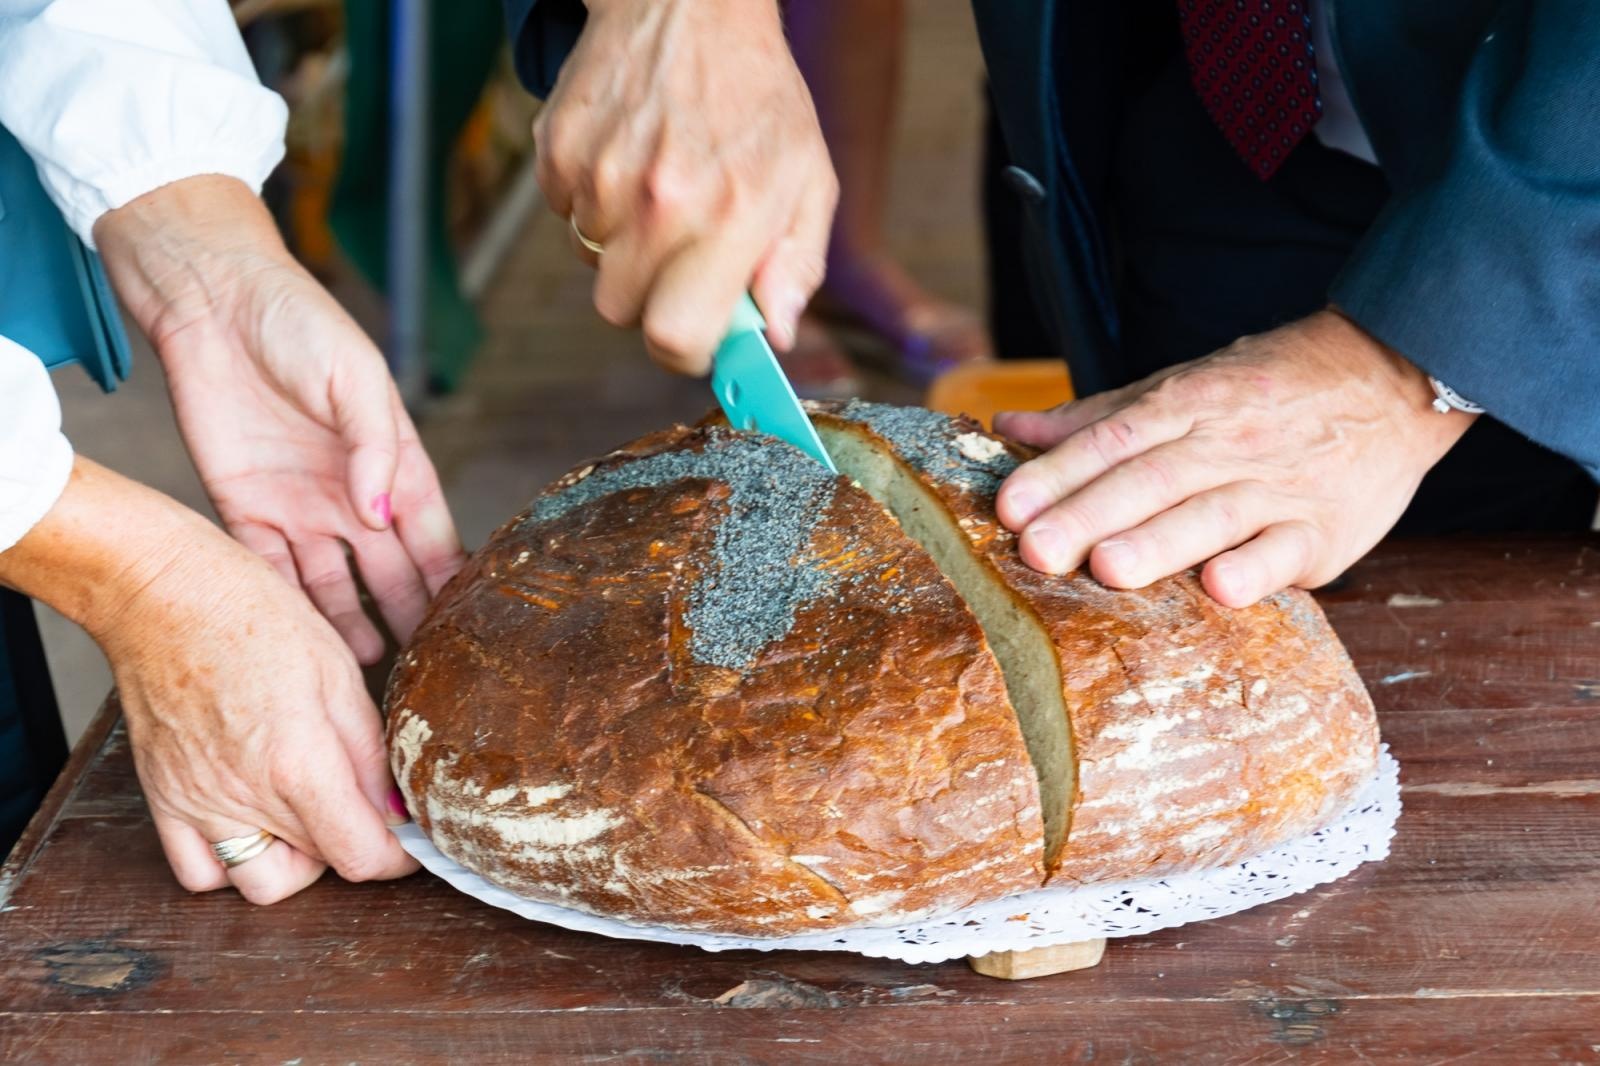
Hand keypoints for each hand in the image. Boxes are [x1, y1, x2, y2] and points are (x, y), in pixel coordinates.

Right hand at [0, 459, 416, 902]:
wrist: (162, 594)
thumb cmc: (251, 614)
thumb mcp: (339, 672)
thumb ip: (370, 750)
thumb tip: (398, 807)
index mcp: (298, 764)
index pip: (362, 856)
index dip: (399, 858)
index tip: (411, 839)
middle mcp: (245, 797)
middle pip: (321, 867)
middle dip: (354, 845)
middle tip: (363, 805)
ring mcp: (199, 804)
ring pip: (263, 884)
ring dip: (298, 863)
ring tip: (310, 813)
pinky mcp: (165, 800)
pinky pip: (201, 871)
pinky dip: (233, 864)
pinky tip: (255, 821)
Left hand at [94, 176, 465, 661]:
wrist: (211, 301)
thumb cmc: (297, 324)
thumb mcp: (353, 377)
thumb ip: (373, 447)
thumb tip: (383, 516)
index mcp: (390, 462)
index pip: (429, 534)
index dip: (448, 576)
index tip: (469, 621)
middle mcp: (349, 494)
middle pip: (386, 571)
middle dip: (408, 616)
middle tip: (427, 667)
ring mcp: (297, 506)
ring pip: (331, 583)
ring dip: (350, 623)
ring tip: (371, 667)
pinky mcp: (244, 508)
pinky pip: (269, 568)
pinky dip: (288, 604)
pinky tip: (305, 640)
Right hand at [536, 0, 837, 372]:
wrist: (688, 4)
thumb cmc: (758, 97)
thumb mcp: (808, 177)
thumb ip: (797, 265)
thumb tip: (776, 333)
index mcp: (727, 215)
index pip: (673, 337)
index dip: (683, 351)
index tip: (697, 336)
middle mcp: (657, 201)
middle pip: (621, 311)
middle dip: (650, 298)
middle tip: (681, 256)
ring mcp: (599, 175)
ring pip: (591, 264)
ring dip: (623, 246)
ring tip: (660, 189)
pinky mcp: (558, 151)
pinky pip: (566, 216)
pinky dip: (594, 203)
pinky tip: (630, 158)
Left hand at [993, 310, 1476, 605]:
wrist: (1394, 374)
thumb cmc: (1267, 390)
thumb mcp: (1181, 386)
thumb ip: (1097, 418)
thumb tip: (1008, 428)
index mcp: (1185, 406)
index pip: (1112, 441)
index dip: (1059, 473)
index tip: (1008, 504)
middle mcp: (1227, 444)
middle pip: (1149, 480)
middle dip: (1088, 515)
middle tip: (1036, 549)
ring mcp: (1278, 488)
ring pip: (1212, 515)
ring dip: (1159, 543)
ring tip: (1107, 568)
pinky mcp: (1325, 530)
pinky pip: (1288, 550)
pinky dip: (1257, 568)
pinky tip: (1220, 588)